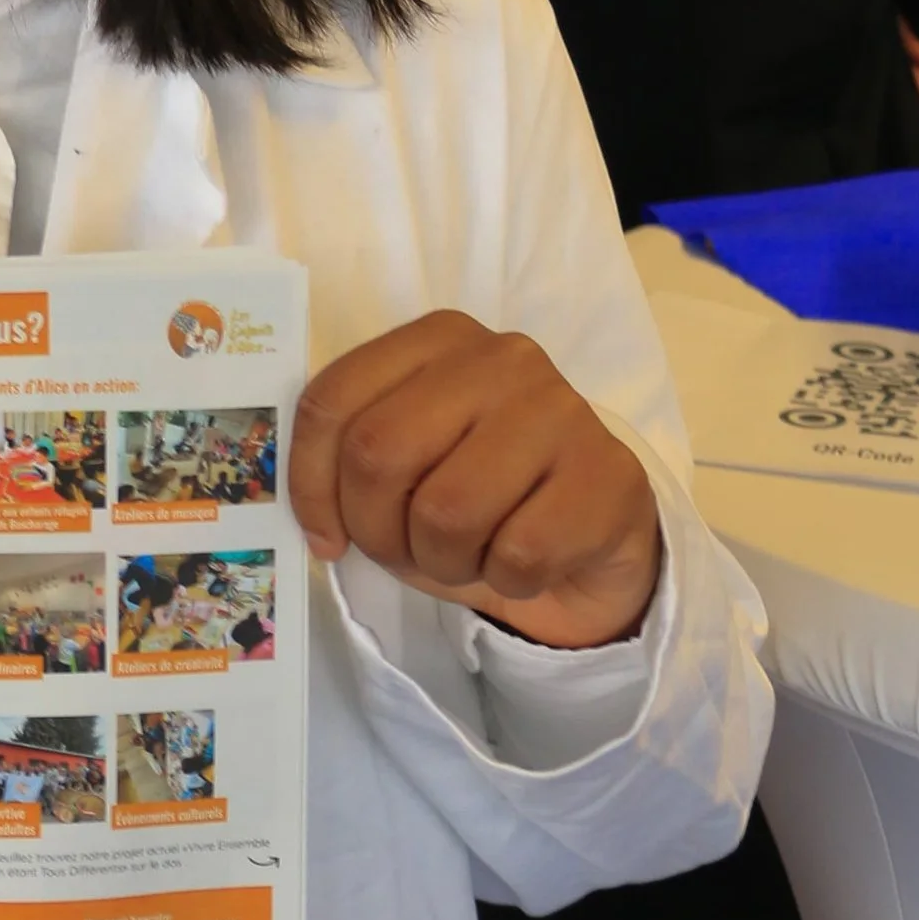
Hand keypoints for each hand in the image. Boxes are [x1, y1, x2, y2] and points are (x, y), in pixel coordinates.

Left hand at [289, 312, 661, 651]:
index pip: (334, 399)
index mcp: (437, 339)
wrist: (594, 536)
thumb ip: (356, 461)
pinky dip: (507, 580)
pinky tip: (523, 563)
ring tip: (468, 556)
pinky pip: (519, 553)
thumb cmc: (483, 497)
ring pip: (447, 511)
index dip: (311, 481)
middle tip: (404, 553)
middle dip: (377, 530)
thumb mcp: (409, 469)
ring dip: (443, 563)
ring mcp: (560, 408)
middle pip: (379, 452)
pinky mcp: (608, 472)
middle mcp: (499, 357)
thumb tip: (315, 521)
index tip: (326, 538)